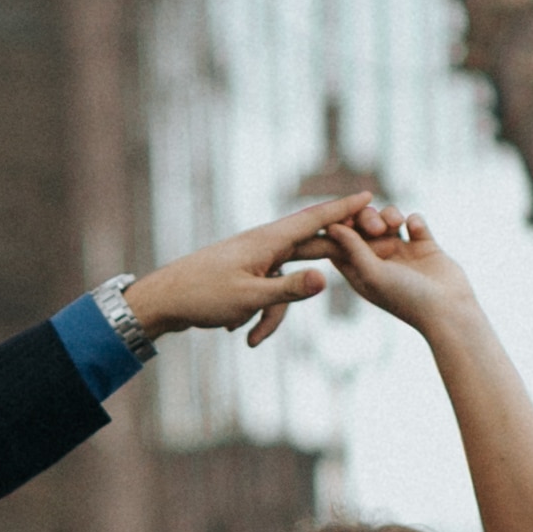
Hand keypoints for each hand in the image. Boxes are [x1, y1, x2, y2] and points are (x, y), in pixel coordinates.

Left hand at [126, 194, 363, 353]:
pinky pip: (267, 293)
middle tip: (363, 253)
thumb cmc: (203, 295)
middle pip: (309, 251)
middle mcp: (264, 245)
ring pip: (286, 284)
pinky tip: (237, 330)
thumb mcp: (249, 297)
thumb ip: (289, 289)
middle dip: (325, 265)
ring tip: (250, 337)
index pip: (314, 220)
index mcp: (267, 241)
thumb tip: (325, 279)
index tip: (369, 194)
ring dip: (272, 314)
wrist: (164, 300)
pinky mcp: (245, 275)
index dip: (343, 208)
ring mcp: (255, 260)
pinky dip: (258, 314)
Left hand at [319, 198, 483, 343]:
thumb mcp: (372, 273)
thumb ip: (351, 247)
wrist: (449, 310)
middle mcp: (378, 260)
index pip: (338, 242)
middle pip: (361, 225)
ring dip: (389, 214)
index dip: (337, 225)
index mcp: (359, 271)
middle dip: (366, 218)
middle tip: (377, 227)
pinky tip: (417, 230)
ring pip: (387, 219)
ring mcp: (402, 252)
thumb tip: (329, 225)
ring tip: (397, 223)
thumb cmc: (406, 298)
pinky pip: (414, 221)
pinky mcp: (425, 246)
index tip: (343, 216)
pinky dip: (414, 220)